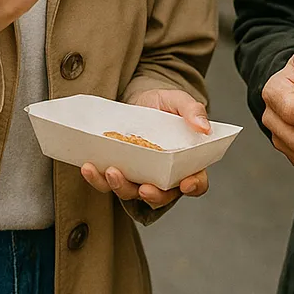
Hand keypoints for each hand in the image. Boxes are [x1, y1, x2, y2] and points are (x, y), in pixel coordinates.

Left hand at [81, 90, 210, 208]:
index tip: (186, 183)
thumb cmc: (163, 103)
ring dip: (121, 187)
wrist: (137, 98)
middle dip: (153, 195)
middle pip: (163, 195)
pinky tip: (89, 167)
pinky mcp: (119, 171)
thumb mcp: (178, 100)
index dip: (194, 185)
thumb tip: (204, 128)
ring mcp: (139, 176)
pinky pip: (107, 183)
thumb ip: (192, 110)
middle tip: (143, 187)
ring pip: (132, 193)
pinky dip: (98, 179)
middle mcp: (163, 175)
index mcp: (185, 161)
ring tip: (111, 171)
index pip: (197, 181)